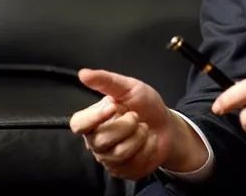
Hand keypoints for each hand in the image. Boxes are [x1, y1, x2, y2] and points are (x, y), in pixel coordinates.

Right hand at [69, 69, 207, 178]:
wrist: (167, 124)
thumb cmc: (144, 105)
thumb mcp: (129, 87)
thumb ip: (106, 81)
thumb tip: (83, 73)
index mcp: (93, 120)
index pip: (79, 124)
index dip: (94, 118)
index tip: (113, 107)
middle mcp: (96, 141)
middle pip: (102, 140)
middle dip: (127, 125)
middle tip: (136, 116)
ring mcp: (109, 159)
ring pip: (119, 154)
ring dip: (139, 137)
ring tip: (143, 128)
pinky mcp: (123, 171)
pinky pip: (133, 164)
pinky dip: (148, 149)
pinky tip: (149, 142)